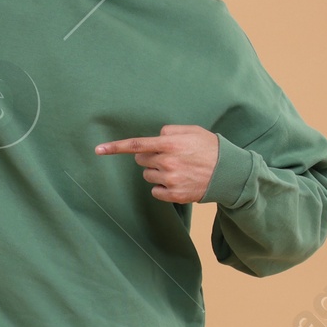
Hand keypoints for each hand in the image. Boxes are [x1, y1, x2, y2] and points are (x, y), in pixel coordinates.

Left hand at [94, 123, 219, 202]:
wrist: (228, 173)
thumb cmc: (210, 148)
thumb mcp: (192, 131)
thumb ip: (171, 131)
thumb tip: (156, 136)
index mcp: (170, 144)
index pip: (136, 145)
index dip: (115, 148)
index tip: (98, 150)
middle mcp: (167, 162)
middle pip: (141, 160)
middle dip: (149, 157)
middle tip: (168, 156)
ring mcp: (170, 180)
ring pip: (148, 175)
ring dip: (157, 172)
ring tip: (177, 169)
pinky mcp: (174, 195)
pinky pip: (155, 191)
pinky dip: (162, 187)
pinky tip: (177, 182)